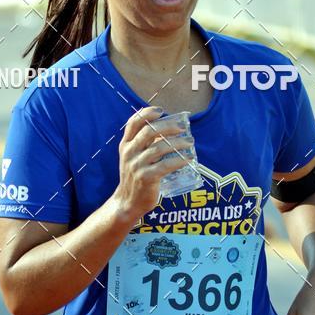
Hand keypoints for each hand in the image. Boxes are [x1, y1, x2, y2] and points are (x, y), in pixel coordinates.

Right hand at [113, 105, 195, 219]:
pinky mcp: (146, 178)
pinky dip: (179, 160)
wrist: (127, 202)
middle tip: (182, 127)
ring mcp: (136, 165)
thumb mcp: (132, 158)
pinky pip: (165, 165)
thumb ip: (143, 145)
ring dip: (177, 143)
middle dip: (167, 126)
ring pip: (159, 148)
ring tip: (189, 143)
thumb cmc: (135, 177)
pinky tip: (188, 158)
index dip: (147, 113)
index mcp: (125, 145)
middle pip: (149, 132)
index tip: (161, 111)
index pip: (133, 123)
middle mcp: (129, 153)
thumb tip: (166, 131)